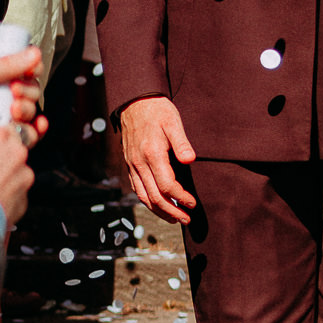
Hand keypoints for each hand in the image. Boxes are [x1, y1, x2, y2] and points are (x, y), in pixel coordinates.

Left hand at [0, 46, 43, 151]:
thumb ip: (5, 65)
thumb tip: (34, 53)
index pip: (18, 64)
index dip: (29, 67)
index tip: (30, 71)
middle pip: (26, 86)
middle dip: (27, 90)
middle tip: (14, 93)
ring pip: (26, 108)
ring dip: (27, 109)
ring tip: (12, 111)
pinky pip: (20, 130)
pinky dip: (31, 129)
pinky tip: (35, 127)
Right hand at [119, 95, 196, 223]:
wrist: (134, 102)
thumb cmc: (157, 110)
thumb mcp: (173, 122)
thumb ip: (181, 142)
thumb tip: (190, 160)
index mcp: (152, 153)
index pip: (166, 185)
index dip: (180, 198)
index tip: (193, 203)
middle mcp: (139, 162)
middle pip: (154, 196)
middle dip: (171, 211)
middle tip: (186, 219)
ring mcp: (132, 165)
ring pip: (143, 196)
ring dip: (159, 211)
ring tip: (174, 219)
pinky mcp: (130, 164)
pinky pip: (137, 188)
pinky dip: (148, 201)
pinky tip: (158, 205)